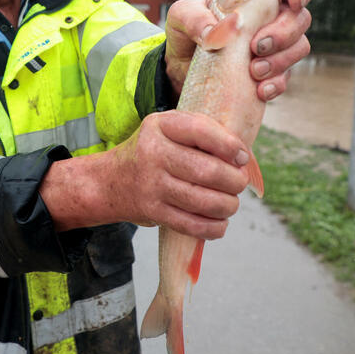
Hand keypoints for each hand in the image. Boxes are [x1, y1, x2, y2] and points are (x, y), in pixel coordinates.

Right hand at [41, 110, 248, 238]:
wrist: (111, 181)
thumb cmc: (154, 151)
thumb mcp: (170, 128)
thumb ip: (205, 132)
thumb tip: (243, 158)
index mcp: (161, 126)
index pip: (202, 131)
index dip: (230, 146)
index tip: (242, 157)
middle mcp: (153, 153)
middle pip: (208, 171)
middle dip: (235, 181)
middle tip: (239, 183)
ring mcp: (152, 185)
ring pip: (205, 201)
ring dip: (229, 205)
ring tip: (230, 203)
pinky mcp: (153, 212)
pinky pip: (193, 225)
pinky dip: (214, 228)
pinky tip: (219, 222)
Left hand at [164, 0, 311, 101]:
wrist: (178, 69)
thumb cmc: (185, 33)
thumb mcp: (180, 16)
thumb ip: (194, 18)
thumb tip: (217, 33)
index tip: (294, 2)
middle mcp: (269, 19)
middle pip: (300, 19)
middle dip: (283, 33)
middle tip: (257, 47)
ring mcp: (273, 48)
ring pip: (299, 48)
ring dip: (281, 60)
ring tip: (254, 70)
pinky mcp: (269, 74)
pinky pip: (285, 79)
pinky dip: (275, 84)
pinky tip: (259, 90)